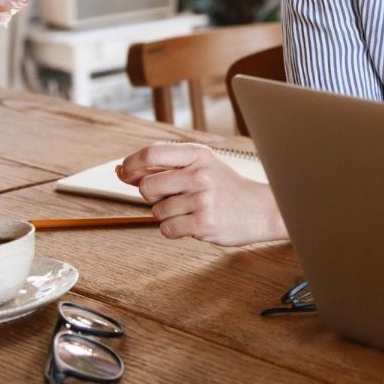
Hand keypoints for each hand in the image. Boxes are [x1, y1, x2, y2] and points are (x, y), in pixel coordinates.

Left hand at [117, 144, 285, 245]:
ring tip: (190, 210)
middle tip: (171, 197)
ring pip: (157, 212)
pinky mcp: (203, 223)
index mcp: (198, 155)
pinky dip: (174, 229)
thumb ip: (163, 168)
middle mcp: (200, 174)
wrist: (261, 209)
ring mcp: (202, 199)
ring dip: (167, 215)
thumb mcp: (201, 167)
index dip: (131, 164)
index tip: (125, 173)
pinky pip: (167, 229)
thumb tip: (121, 170)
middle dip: (151, 196)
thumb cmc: (226, 188)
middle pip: (147, 186)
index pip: (151, 153)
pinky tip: (193, 222)